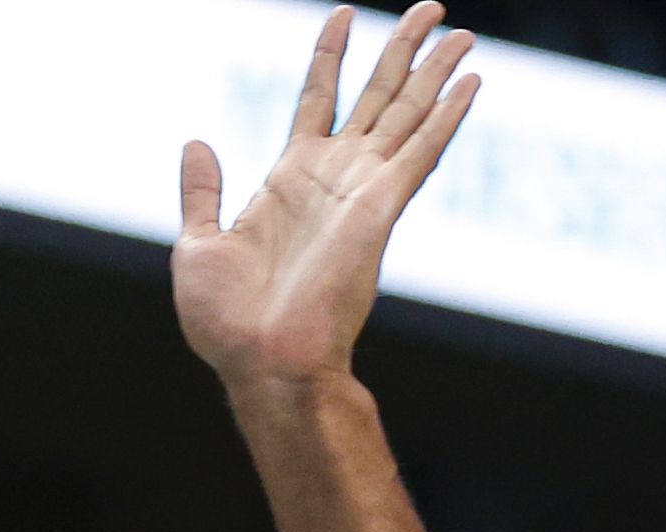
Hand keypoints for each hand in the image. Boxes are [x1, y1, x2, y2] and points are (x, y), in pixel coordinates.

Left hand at [174, 3, 476, 397]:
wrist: (259, 362)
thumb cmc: (226, 322)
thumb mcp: (196, 245)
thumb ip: (202, 192)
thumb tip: (195, 142)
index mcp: (290, 180)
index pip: (317, 99)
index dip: (330, 55)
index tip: (342, 13)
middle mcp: (334, 179)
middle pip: (377, 97)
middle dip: (403, 50)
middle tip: (431, 6)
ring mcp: (361, 191)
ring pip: (407, 114)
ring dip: (436, 71)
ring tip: (462, 31)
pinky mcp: (381, 209)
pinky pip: (421, 152)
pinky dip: (446, 116)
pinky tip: (470, 82)